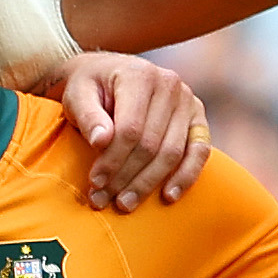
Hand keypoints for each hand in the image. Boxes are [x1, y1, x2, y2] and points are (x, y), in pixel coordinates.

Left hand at [62, 50, 209, 206]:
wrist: (109, 74)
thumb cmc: (91, 88)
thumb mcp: (77, 95)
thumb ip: (87, 116)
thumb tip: (102, 142)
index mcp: (140, 75)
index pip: (129, 129)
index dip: (112, 160)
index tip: (94, 182)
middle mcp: (169, 85)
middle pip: (151, 144)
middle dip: (125, 177)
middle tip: (103, 200)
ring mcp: (188, 101)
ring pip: (172, 153)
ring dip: (148, 183)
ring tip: (124, 203)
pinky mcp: (198, 118)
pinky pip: (200, 151)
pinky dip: (186, 176)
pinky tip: (168, 196)